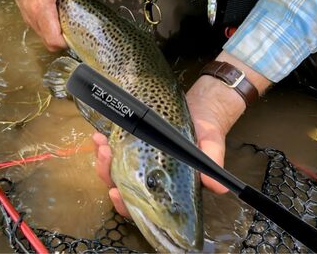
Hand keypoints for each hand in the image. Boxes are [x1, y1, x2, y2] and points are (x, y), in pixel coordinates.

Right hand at [0, 0, 85, 50]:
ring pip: (43, 37)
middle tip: (75, 31)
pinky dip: (49, 28)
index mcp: (42, 9)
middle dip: (63, 42)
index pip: (53, 40)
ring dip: (55, 35)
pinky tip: (57, 16)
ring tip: (67, 23)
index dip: (67, 43)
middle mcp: (32, 17)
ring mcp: (27, 17)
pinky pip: (39, 28)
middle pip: (48, 43)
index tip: (77, 36)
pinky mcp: (25, 13)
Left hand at [92, 76, 238, 216]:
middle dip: (107, 174)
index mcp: (166, 186)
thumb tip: (216, 186)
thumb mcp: (212, 146)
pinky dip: (106, 144)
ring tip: (101, 142)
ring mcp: (140, 160)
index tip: (115, 192)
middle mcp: (150, 177)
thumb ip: (211, 164)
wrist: (201, 111)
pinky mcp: (135, 143)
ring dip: (103, 159)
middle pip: (121, 185)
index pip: (142, 205)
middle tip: (104, 156)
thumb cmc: (207, 133)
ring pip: (114, 168)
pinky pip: (116, 149)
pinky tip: (100, 135)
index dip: (126, 204)